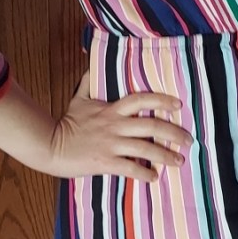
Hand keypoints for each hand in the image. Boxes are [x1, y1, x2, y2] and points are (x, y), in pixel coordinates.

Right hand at [48, 71, 192, 180]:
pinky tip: (154, 177)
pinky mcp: (104, 162)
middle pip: (151, 125)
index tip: (178, 104)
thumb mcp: (79, 98)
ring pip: (145, 148)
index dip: (162, 100)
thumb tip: (91, 61)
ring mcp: (111, 144)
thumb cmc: (66, 122)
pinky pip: (129, 168)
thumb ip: (89, 81)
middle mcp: (115, 125)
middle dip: (173, 132)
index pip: (142, 99)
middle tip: (188, 139)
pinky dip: (144, 173)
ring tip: (179, 161)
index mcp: (112, 109)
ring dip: (165, 155)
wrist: (49, 145)